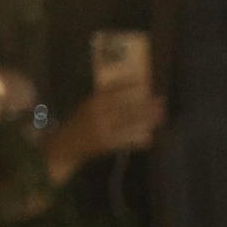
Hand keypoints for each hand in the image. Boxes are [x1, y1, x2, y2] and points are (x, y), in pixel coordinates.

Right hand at [44, 85, 165, 183]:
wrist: (64, 145)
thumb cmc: (80, 122)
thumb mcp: (88, 105)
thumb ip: (106, 98)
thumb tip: (133, 89)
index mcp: (93, 101)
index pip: (113, 89)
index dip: (129, 84)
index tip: (145, 80)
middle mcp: (98, 114)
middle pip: (127, 108)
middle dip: (147, 105)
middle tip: (162, 101)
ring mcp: (103, 130)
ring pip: (130, 124)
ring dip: (148, 121)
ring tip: (160, 116)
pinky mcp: (106, 145)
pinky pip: (127, 142)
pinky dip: (139, 141)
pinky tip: (149, 138)